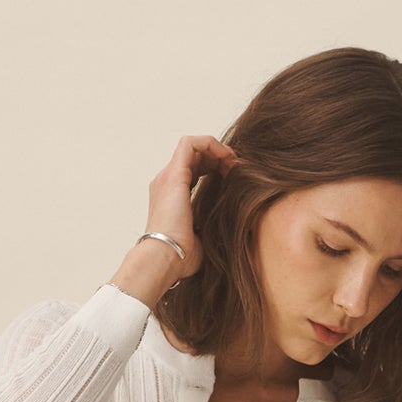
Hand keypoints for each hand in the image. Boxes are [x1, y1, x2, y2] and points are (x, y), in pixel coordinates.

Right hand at [146, 133, 237, 279]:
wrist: (165, 258)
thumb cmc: (182, 257)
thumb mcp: (202, 238)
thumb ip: (212, 228)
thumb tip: (235, 231)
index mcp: (171, 197)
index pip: (193, 171)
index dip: (215, 168)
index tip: (233, 178)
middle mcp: (166, 183)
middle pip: (193, 156)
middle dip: (217, 156)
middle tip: (235, 169)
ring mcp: (168, 177)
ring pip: (192, 146)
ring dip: (215, 149)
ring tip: (232, 161)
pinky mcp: (174, 174)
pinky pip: (191, 143)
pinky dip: (211, 144)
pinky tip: (226, 158)